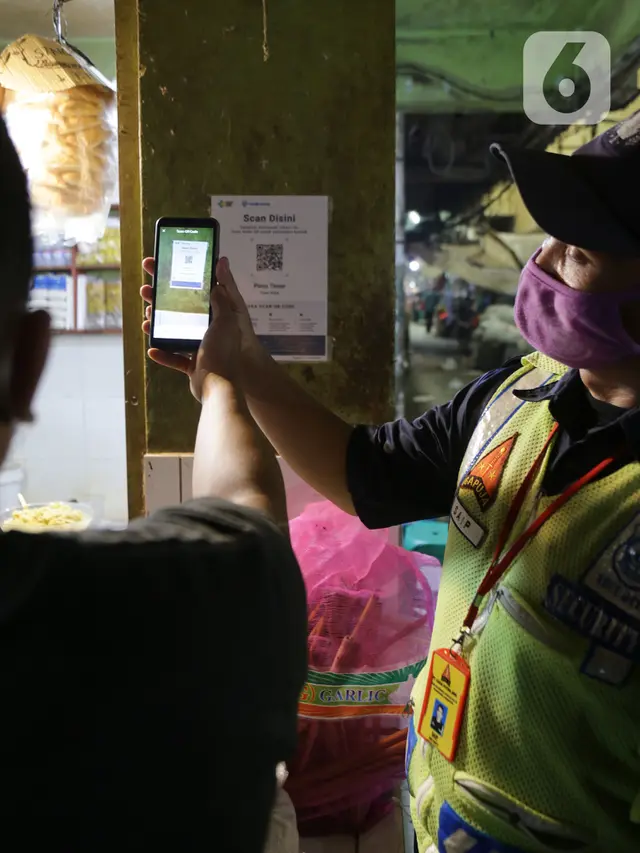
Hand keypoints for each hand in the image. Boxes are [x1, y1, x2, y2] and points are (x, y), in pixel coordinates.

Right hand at [141, 256, 240, 400]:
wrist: (219, 387)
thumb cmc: (223, 353)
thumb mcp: (226, 321)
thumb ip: (221, 300)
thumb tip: (217, 277)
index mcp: (218, 318)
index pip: (199, 293)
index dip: (183, 280)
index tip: (166, 268)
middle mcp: (209, 332)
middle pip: (183, 312)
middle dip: (163, 300)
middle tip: (145, 289)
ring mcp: (200, 349)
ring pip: (175, 333)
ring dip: (159, 326)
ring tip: (146, 317)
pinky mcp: (193, 366)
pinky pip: (175, 358)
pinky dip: (163, 354)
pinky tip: (151, 349)